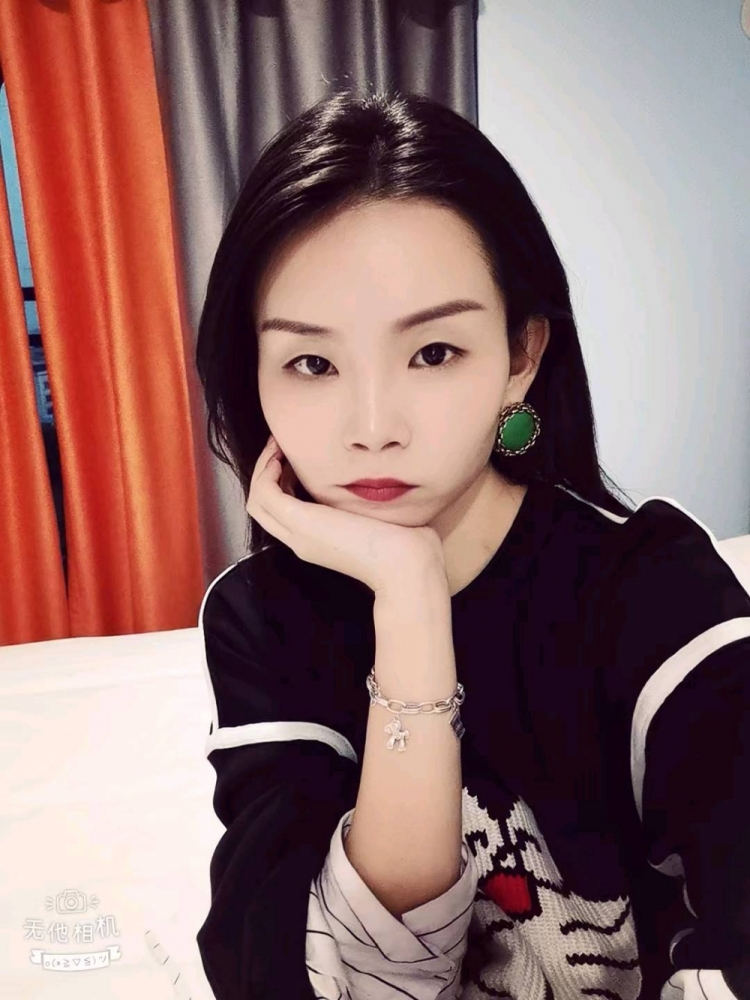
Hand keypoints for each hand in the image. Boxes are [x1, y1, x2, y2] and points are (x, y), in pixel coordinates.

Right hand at [246, 435, 447, 594]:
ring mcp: (298, 533)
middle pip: (262, 506)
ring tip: (278, 446)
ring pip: (257, 500)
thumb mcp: (378, 520)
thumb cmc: (405, 546)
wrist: (407, 567)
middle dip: (267, 471)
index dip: (281, 481)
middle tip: (280, 446)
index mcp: (317, 541)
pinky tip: (282, 455)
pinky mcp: (301, 522)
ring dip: (263, 468)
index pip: (282, 511)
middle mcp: (301, 540)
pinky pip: (264, 494)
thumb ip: (366, 504)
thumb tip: (377, 480)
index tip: (294, 457)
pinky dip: (266, 471)